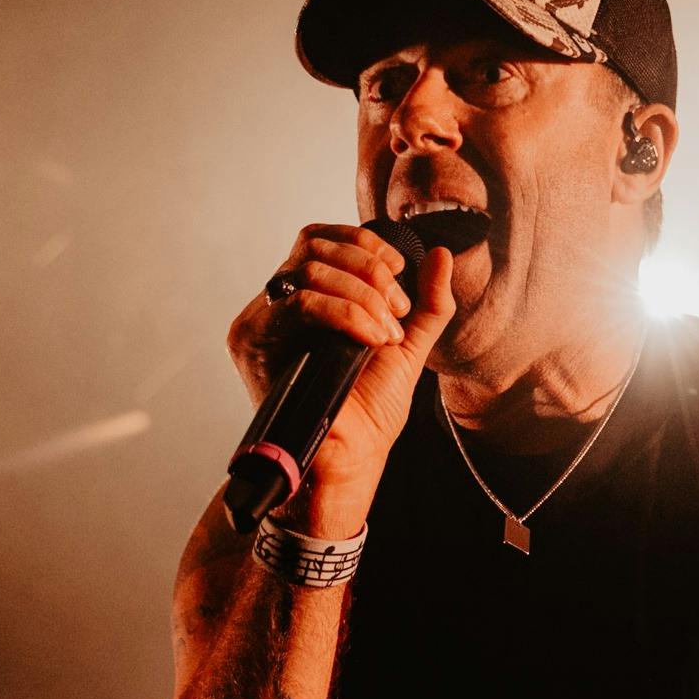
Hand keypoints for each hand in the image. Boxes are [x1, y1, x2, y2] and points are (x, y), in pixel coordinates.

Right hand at [226, 224, 458, 534]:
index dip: (362, 243)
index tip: (398, 272)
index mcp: (307, 299)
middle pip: (314, 246)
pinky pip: (301, 305)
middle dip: (368, 270)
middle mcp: (279, 306)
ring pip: (308, 271)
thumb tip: (443, 254)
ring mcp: (263, 322)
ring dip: (361, 295)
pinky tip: (370, 338)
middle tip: (396, 310)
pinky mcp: (256, 343)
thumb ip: (428, 302)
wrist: (350, 459)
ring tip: (385, 332)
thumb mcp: (408, 346)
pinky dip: (344, 313)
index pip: (320, 239)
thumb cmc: (371, 410)